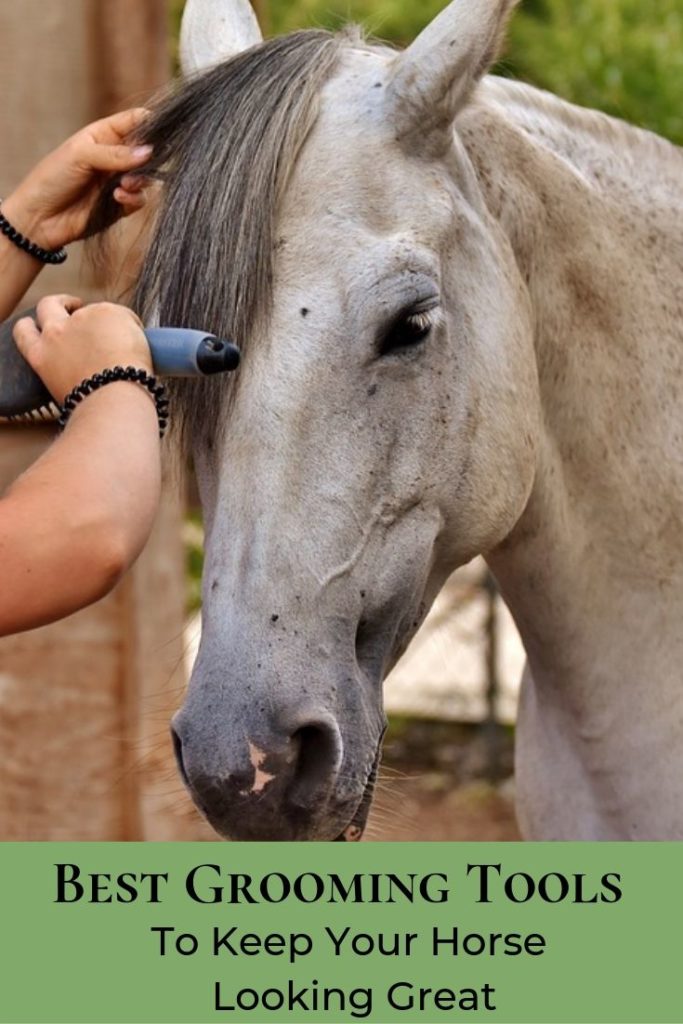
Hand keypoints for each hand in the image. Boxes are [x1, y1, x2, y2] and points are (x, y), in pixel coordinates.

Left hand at [1, 109, 151, 250]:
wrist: (39, 218)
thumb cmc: (52, 178)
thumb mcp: (80, 156)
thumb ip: (115, 154)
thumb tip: (149, 152)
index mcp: (104, 134)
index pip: (136, 120)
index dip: (152, 122)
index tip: (161, 132)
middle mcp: (115, 155)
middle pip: (148, 149)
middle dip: (149, 157)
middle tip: (140, 166)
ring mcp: (119, 180)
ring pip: (147, 176)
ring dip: (140, 180)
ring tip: (124, 185)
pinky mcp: (121, 204)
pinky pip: (140, 199)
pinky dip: (133, 198)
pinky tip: (117, 198)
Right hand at [13, 295, 151, 403]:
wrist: (113, 400)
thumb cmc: (95, 405)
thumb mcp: (65, 389)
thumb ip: (66, 367)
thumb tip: (85, 362)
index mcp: (41, 355)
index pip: (24, 331)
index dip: (33, 324)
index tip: (45, 322)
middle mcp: (56, 333)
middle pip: (48, 304)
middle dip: (61, 302)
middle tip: (75, 305)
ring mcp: (80, 319)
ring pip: (94, 310)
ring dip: (106, 321)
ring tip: (125, 348)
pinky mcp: (105, 312)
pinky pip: (122, 315)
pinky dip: (131, 327)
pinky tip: (136, 349)